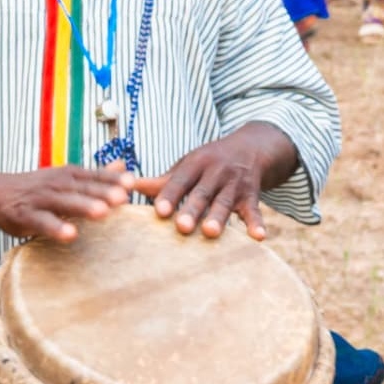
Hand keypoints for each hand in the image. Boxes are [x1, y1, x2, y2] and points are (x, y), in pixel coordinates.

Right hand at [0, 165, 132, 242]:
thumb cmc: (37, 188)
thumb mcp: (66, 177)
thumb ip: (96, 175)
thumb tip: (124, 166)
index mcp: (68, 175)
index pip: (93, 176)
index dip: (112, 180)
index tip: (132, 183)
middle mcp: (56, 184)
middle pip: (82, 189)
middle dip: (102, 193)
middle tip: (122, 198)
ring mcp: (40, 200)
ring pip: (64, 203)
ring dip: (83, 207)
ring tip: (102, 213)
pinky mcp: (26, 217)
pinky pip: (43, 223)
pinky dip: (56, 228)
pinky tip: (70, 234)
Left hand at [137, 125, 295, 238]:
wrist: (251, 147)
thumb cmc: (209, 162)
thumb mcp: (187, 165)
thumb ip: (162, 181)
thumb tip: (126, 186)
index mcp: (195, 164)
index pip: (180, 180)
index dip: (169, 195)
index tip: (158, 211)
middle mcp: (215, 173)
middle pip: (202, 193)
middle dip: (192, 209)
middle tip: (181, 227)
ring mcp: (234, 184)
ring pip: (225, 202)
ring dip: (219, 217)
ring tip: (211, 232)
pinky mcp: (251, 195)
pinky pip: (254, 210)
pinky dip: (256, 223)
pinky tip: (258, 237)